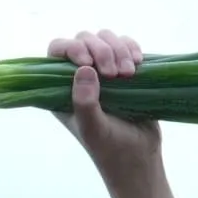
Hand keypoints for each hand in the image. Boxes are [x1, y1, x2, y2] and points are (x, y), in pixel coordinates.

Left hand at [46, 26, 163, 181]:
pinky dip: (132, 49)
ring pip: (106, 38)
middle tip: (114, 74)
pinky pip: (126, 45)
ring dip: (119, 49)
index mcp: (63, 89)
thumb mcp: (93, 129)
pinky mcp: (125, 71)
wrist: (140, 158)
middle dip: (101, 50)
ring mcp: (104, 72)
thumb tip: (84, 69)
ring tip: (129, 74)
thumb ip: (84, 102)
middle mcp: (81, 77)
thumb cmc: (110, 149)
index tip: (87, 62)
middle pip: (84, 39)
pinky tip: (138, 63)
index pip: (57, 52)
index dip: (70, 48)